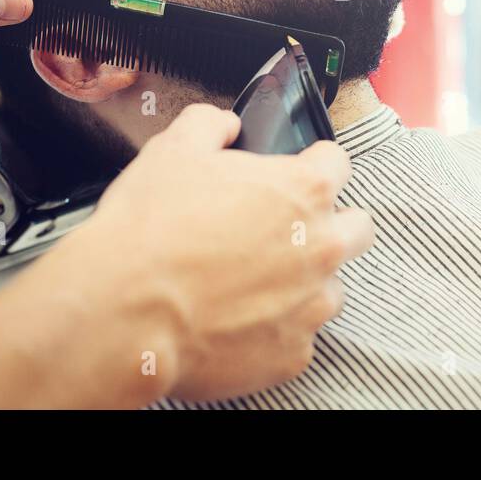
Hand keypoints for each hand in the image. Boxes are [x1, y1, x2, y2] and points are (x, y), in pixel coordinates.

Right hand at [16, 104, 375, 405]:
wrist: (124, 312)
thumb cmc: (150, 230)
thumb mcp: (173, 150)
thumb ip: (209, 124)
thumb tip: (223, 124)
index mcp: (302, 190)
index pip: (337, 162)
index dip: (312, 163)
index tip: (295, 173)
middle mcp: (320, 248)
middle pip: (356, 227)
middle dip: (330, 224)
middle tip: (284, 230)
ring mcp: (310, 306)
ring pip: (331, 288)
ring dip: (303, 282)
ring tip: (251, 283)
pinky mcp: (291, 355)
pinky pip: (298, 339)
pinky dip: (275, 331)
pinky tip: (236, 322)